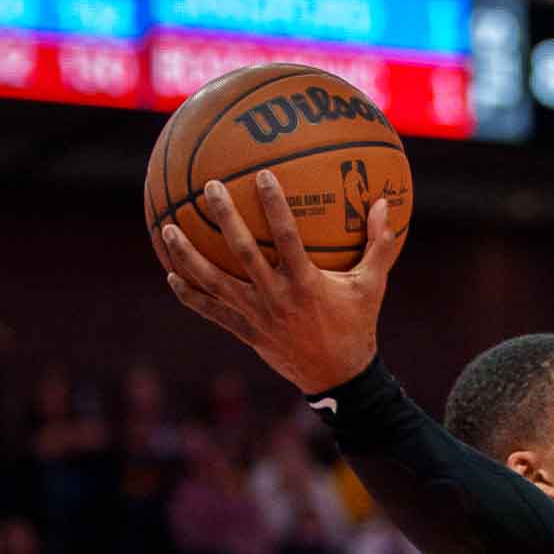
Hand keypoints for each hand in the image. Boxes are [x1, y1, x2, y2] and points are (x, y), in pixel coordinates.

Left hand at [162, 171, 403, 393]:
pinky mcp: (245, 331)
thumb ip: (379, 243)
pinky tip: (172, 276)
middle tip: (209, 187)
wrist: (339, 378)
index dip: (274, 205)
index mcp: (306, 282)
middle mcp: (276, 296)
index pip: (287, 236)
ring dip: (188, 255)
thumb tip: (385, 202)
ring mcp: (256, 315)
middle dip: (225, 217)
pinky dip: (190, 295)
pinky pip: (211, 311)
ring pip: (214, 281)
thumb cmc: (358, 325)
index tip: (262, 175)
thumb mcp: (373, 284)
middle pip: (242, 251)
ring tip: (168, 228)